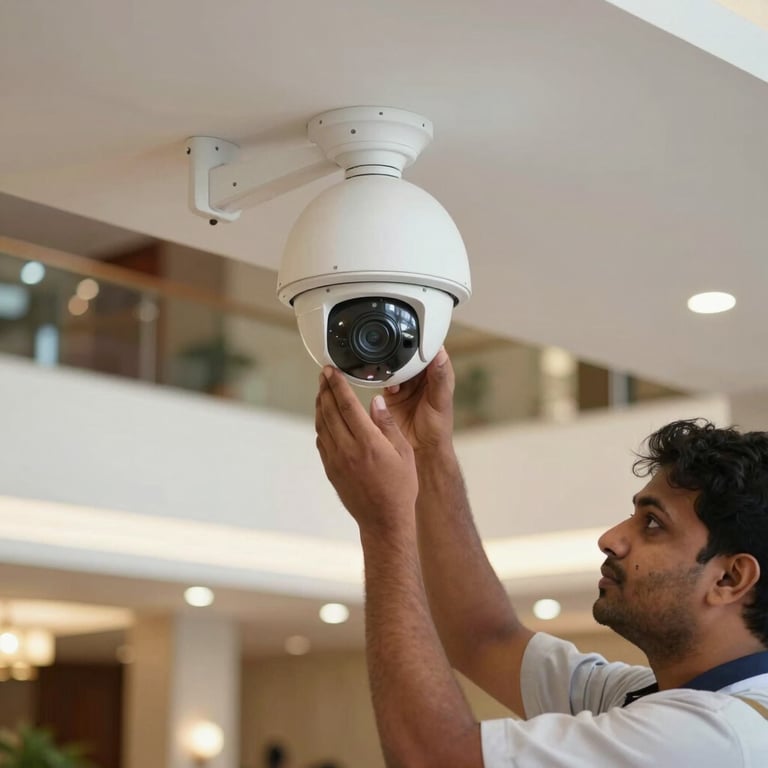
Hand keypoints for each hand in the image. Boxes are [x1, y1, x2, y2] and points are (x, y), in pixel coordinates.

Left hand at [315, 366, 417, 531]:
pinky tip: (325, 418)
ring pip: (322, 425)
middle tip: (324, 374)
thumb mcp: (403, 453)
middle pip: (329, 412)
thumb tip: (375, 401)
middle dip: (325, 389)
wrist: (384, 520)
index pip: (347, 406)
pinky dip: (321, 425)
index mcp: (368, 443)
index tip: (331, 371)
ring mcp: (336, 461)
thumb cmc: (400, 487)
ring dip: (320, 405)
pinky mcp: (331, 470)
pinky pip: (322, 441)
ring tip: (322, 391)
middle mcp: (348, 450)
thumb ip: (387, 425)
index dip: (338, 385)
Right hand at [382, 347, 454, 453]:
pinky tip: (387, 383)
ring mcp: (406, 384)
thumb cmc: (437, 428)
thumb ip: (439, 379)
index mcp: (437, 375)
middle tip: (397, 347)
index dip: (425, 340)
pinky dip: (383, 377)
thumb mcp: (440, 402)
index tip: (417, 331)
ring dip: (392, 363)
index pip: (431, 350)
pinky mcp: (392, 392)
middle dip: (403, 349)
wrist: (419, 449)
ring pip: (397, 364)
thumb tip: (440, 354)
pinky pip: (385, 377)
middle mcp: (421, 377)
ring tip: (391, 365)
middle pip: (410, 354)